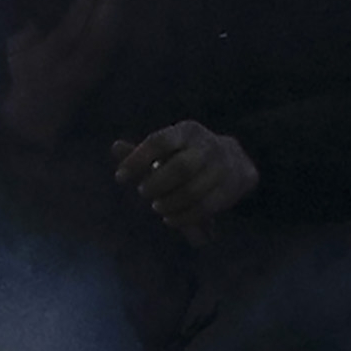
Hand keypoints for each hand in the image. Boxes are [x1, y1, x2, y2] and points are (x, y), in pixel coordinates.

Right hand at [0, 0, 122, 144]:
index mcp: (45, 62)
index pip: (65, 34)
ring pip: (107, 45)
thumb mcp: (15, 52)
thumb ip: (27, 29)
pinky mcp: (98, 79)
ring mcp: (87, 76)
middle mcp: (70, 70)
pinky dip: (119, 30)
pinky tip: (127, 10)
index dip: (78, 11)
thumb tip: (42, 1)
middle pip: (94, 39)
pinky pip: (111, 52)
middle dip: (108, 9)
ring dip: (118, 16)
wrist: (33, 121)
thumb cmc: (22, 78)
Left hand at [112, 120, 258, 232]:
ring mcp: (222, 168)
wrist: (234, 163)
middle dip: (157, 184)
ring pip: (193, 191)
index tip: (119, 177)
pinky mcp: (230, 189)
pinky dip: (183, 217)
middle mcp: (207, 146)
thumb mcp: (167, 149)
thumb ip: (141, 152)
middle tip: (143, 192)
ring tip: (158, 207)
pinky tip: (170, 219)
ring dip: (170, 203)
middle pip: (181, 168)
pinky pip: (205, 208)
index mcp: (187, 131)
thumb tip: (115, 147)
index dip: (137, 159)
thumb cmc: (188, 156)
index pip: (160, 142)